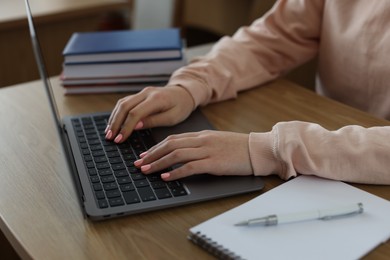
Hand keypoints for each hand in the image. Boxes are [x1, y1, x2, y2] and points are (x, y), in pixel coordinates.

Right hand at [105, 85, 193, 142]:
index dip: (125, 127)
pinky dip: (117, 113)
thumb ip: (154, 121)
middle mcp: (146, 93)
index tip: (119, 139)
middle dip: (115, 123)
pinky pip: (125, 102)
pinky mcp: (139, 95)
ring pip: (122, 103)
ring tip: (109, 132)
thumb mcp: (172, 117)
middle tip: (110, 138)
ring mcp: (142, 92)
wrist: (184, 92)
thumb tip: (135, 126)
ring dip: (114, 118)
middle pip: (124, 106)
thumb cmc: (181, 106)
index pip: (135, 113)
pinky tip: (114, 123)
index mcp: (156, 99)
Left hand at [134, 130, 252, 180]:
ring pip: (176, 154)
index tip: (145, 154)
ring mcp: (207, 150)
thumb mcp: (216, 141)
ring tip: (146, 170)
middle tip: (139, 163)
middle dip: (151, 154)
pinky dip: (176, 172)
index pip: (173, 138)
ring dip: (158, 163)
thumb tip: (184, 152)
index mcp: (201, 135)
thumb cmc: (238, 147)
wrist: (257, 149)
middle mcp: (201, 140)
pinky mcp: (214, 163)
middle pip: (170, 144)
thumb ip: (200, 145)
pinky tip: (166, 177)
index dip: (156, 147)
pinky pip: (190, 166)